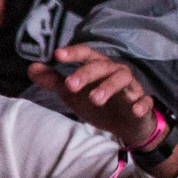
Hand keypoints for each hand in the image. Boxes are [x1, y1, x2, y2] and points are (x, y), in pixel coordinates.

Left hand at [27, 45, 163, 150]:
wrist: (125, 124)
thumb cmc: (96, 101)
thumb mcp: (72, 92)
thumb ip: (53, 80)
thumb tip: (31, 68)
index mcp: (97, 66)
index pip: (85, 54)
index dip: (72, 53)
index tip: (57, 54)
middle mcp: (114, 72)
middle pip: (101, 66)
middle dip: (85, 74)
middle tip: (70, 86)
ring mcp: (131, 87)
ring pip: (123, 79)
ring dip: (109, 87)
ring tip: (95, 99)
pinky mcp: (144, 104)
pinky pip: (146, 101)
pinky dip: (141, 103)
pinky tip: (134, 109)